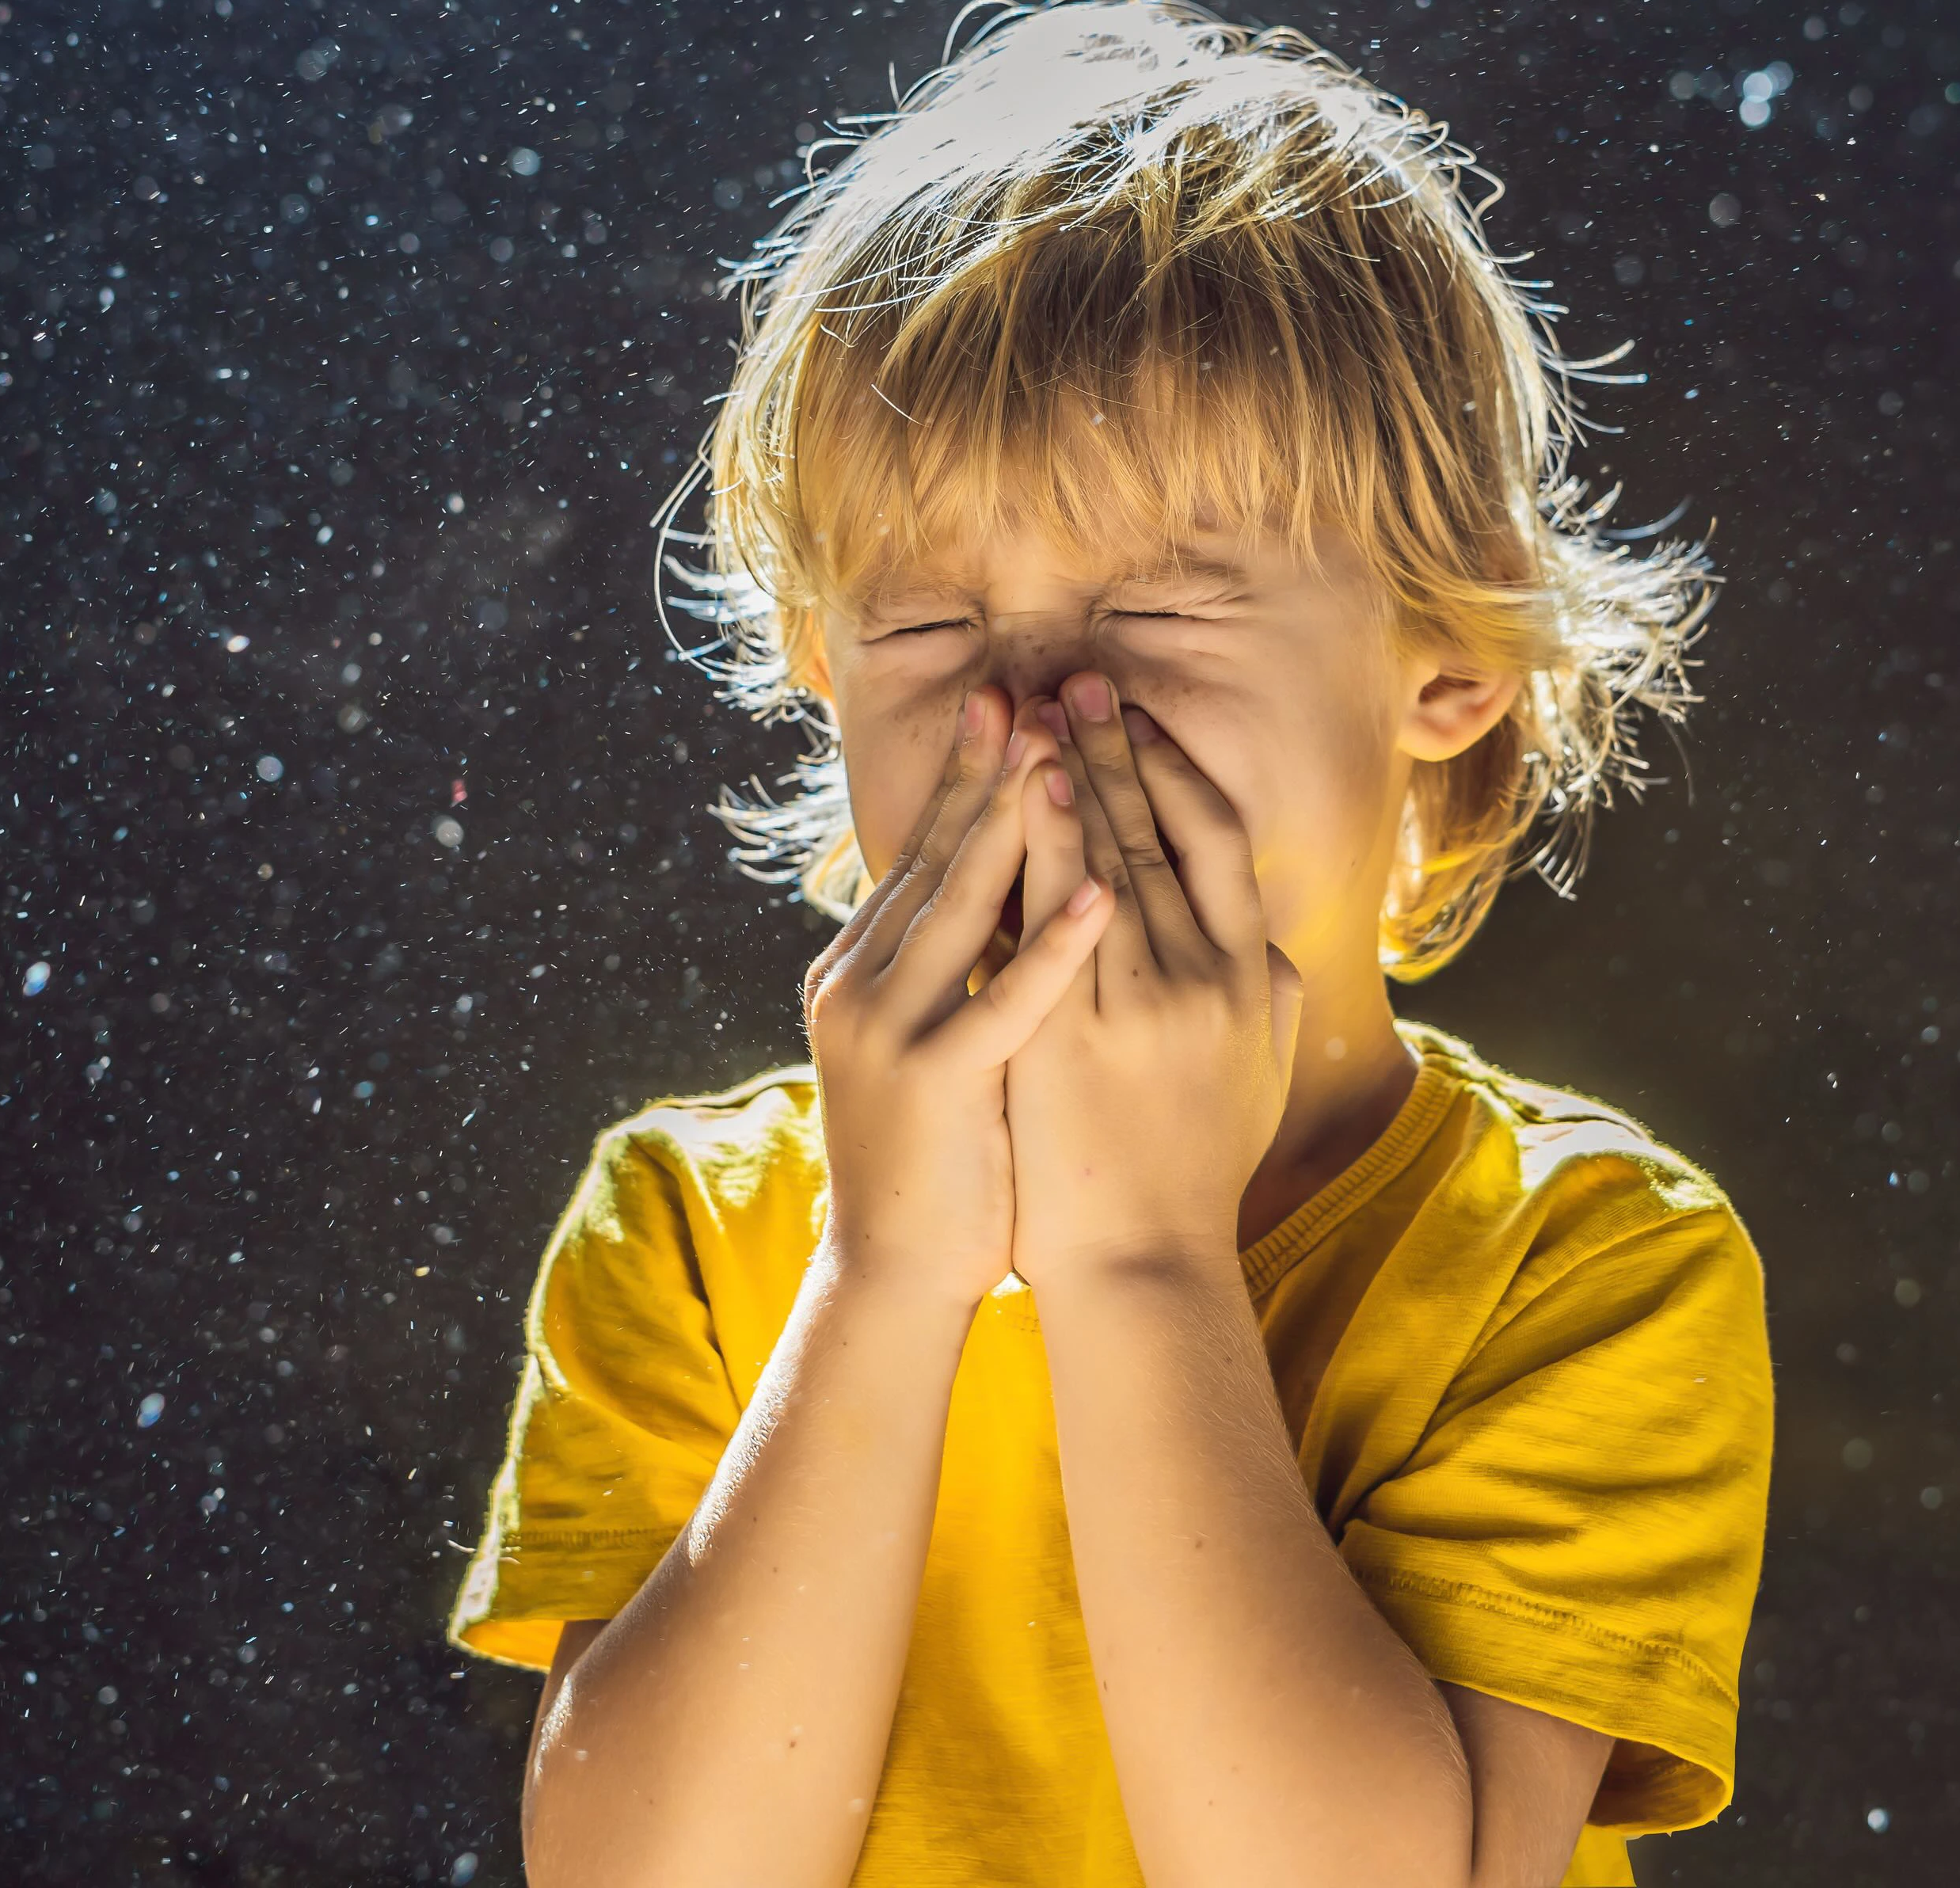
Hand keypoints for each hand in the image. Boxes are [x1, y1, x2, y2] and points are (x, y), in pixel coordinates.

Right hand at [803, 685, 1112, 1304]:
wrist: (894, 1271)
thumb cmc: (941, 1156)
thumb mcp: (943, 1036)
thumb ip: (963, 965)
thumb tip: (1013, 888)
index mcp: (866, 967)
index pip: (928, 851)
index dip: (973, 776)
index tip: (1012, 703)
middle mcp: (862, 982)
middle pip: (940, 856)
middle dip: (990, 770)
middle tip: (1029, 688)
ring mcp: (890, 1030)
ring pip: (962, 907)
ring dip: (1017, 825)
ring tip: (1060, 751)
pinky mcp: (933, 1083)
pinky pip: (1004, 1002)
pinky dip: (1051, 945)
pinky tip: (1097, 896)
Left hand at [1004, 670, 1303, 1283]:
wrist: (1143, 1260)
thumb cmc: (1198, 1167)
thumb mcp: (1261, 1072)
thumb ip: (1271, 993)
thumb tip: (1267, 934)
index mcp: (1252, 976)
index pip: (1220, 841)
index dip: (1178, 769)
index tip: (1140, 718)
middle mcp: (1206, 978)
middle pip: (1159, 833)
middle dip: (1116, 748)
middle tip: (1079, 678)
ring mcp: (1139, 1006)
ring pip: (1105, 862)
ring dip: (1072, 776)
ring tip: (1038, 710)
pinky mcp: (1072, 1036)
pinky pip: (1051, 922)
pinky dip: (1039, 848)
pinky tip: (1019, 794)